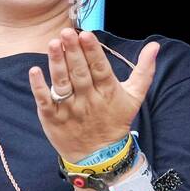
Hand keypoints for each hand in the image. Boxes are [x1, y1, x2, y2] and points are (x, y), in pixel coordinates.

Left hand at [28, 27, 158, 161]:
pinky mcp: (53, 118)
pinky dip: (39, 87)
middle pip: (80, 73)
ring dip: (57, 63)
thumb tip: (154, 46)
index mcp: (107, 92)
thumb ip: (144, 71)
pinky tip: (35, 71)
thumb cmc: (115, 120)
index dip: (92, 52)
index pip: (100, 68)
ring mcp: (69, 109)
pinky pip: (45, 100)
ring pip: (62, 84)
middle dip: (74, 52)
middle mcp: (88, 99)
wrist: (100, 156)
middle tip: (66, 33)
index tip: (86, 35)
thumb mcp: (134, 97)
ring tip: (53, 44)